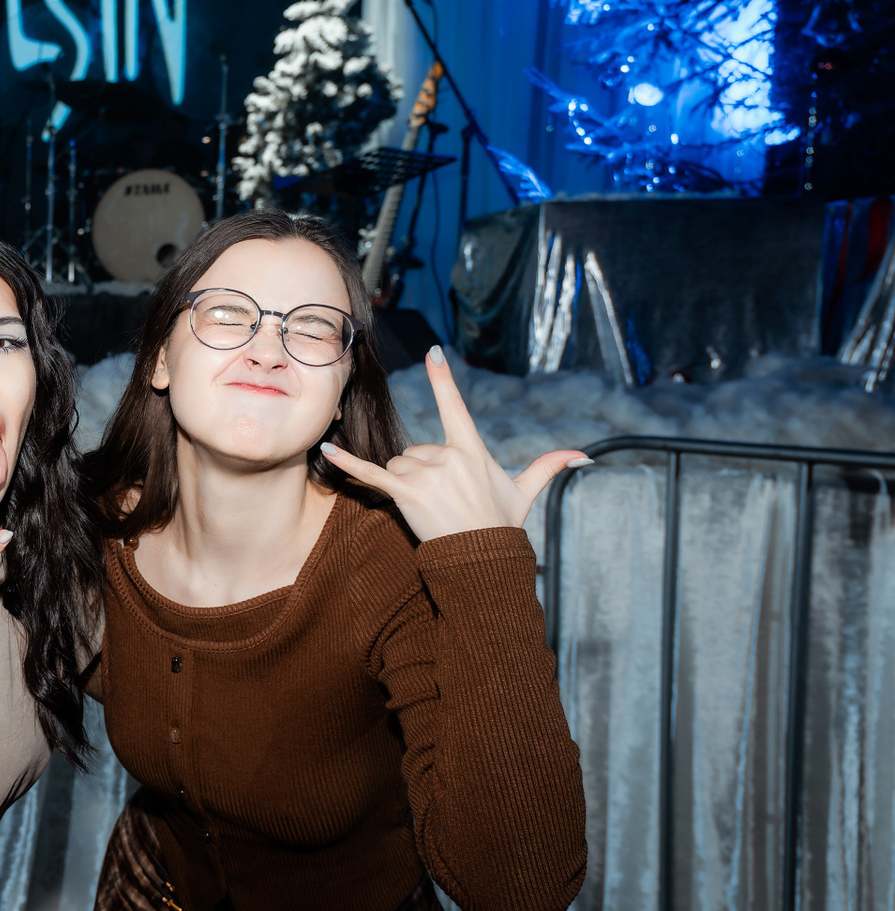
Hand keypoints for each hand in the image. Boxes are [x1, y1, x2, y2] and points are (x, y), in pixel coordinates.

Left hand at [319, 348, 590, 541]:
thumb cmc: (500, 524)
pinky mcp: (404, 494)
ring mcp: (425, 475)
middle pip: (415, 450)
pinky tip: (325, 449)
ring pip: (397, 465)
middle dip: (422, 472)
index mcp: (471, 450)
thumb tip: (584, 456)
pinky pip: (370, 474)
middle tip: (442, 498)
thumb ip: (548, 467)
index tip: (433, 350)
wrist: (482, 560)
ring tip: (428, 506)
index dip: (444, 379)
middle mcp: (447, 457)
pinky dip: (347, 464)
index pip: (454, 406)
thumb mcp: (524, 492)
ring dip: (405, 484)